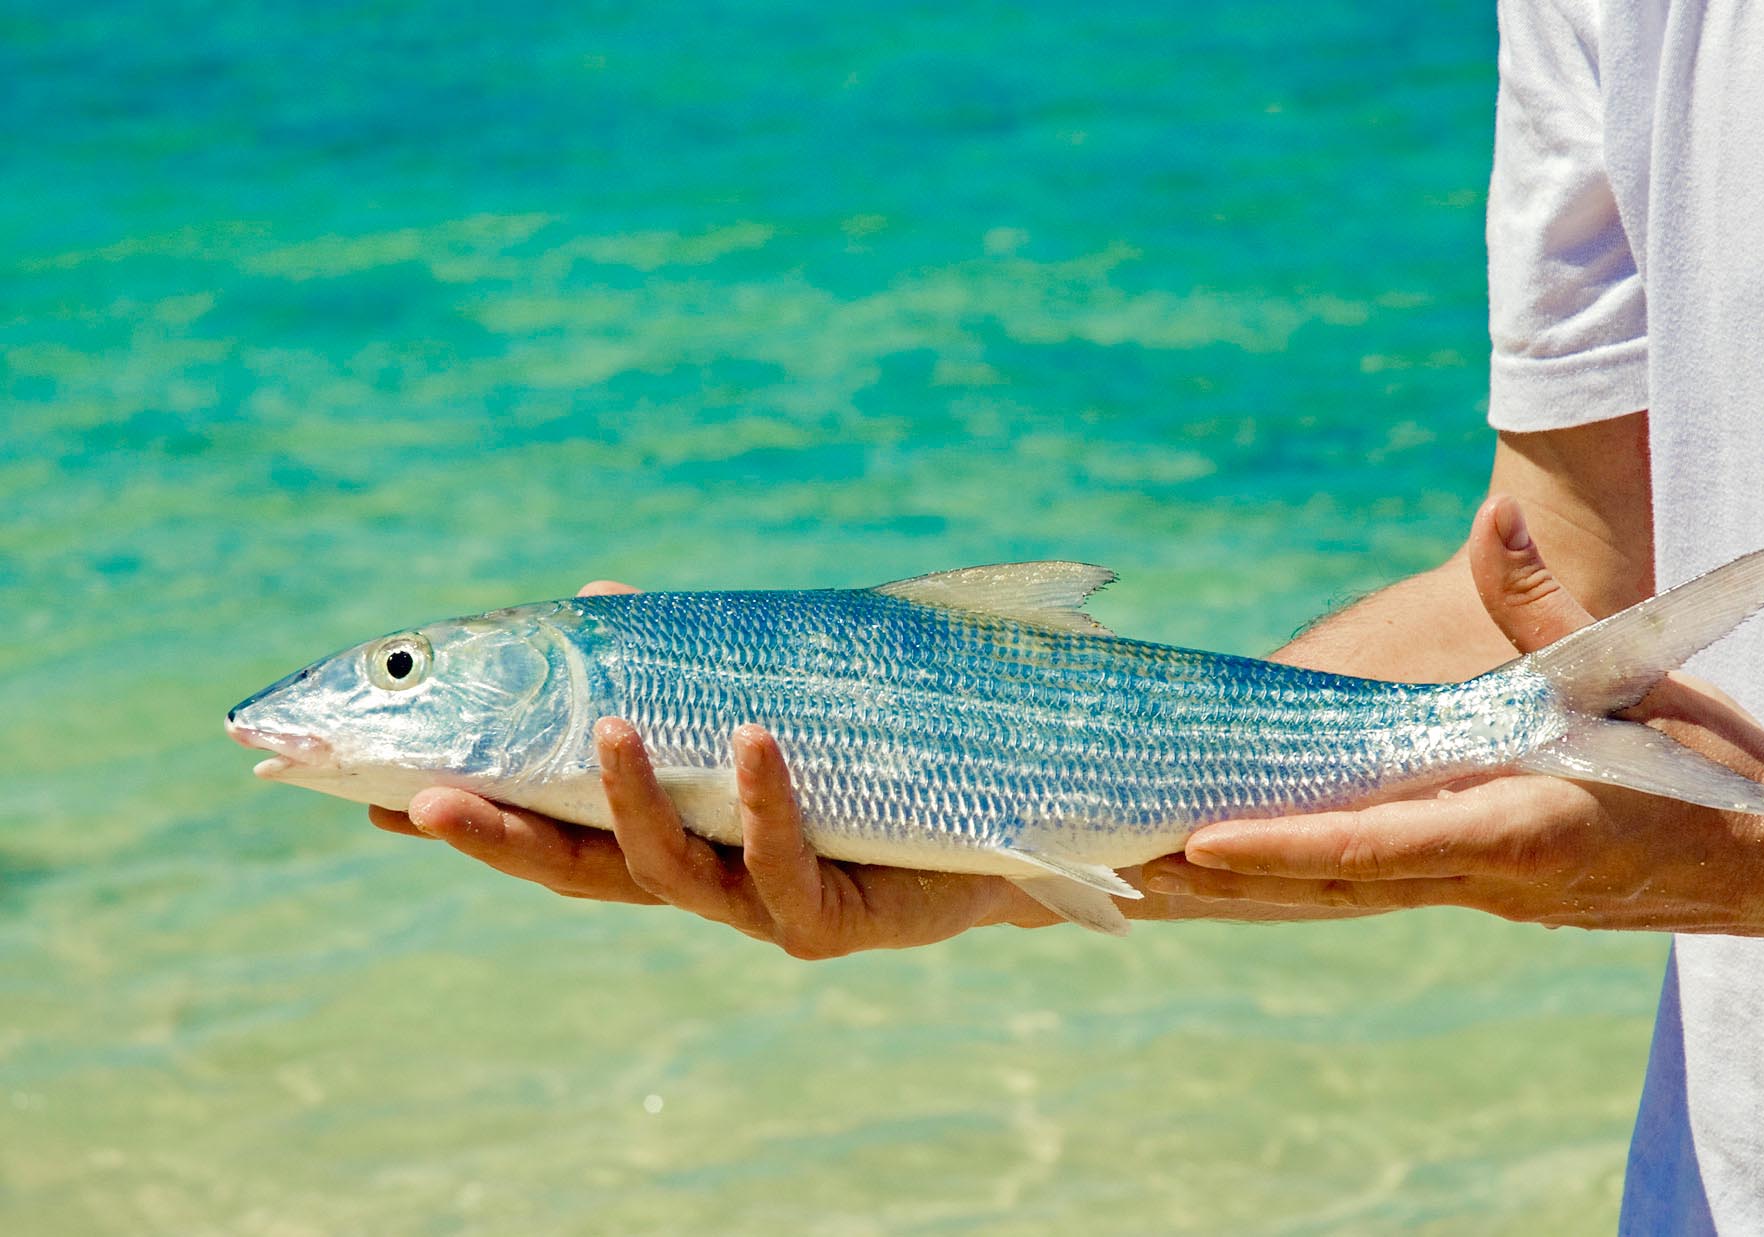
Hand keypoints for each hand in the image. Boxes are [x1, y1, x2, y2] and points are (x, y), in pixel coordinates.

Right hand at [370, 581, 1340, 955]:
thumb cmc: (891, 749)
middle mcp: (704, 881)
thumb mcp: (781, 688)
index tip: (364, 783)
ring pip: (670, 876)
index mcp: (676, 833)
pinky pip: (789, 866)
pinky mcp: (846, 920)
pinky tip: (748, 737)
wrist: (1024, 819)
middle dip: (495, 836)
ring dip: (626, 802)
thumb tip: (607, 599)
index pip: (541, 824)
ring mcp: (769, 907)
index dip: (460, 812)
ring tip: (602, 725)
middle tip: (416, 795)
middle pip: (574, 870)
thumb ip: (695, 660)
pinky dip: (763, 801)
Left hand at [1144, 496, 1763, 967]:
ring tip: (1137, 883)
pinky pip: (1363, 885)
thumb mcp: (1635, 673)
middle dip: (1220, 883)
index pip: (1378, 845)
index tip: (1200, 846)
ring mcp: (1475, 892)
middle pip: (1328, 884)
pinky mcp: (1474, 888)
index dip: (1286, 845)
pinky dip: (1291, 880)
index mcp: (1519, 828)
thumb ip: (1549, 604)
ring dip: (1239, 892)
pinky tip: (1227, 872)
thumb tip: (1500, 514)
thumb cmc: (1709, 764)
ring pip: (1334, 894)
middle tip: (1114, 874)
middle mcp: (1483, 877)